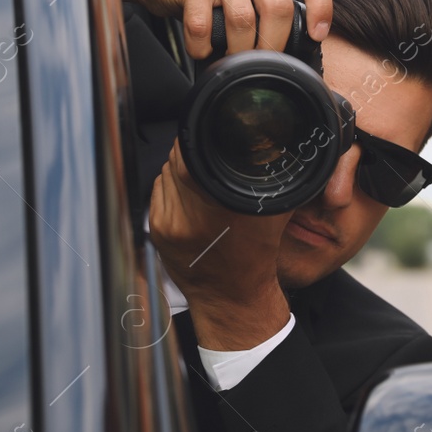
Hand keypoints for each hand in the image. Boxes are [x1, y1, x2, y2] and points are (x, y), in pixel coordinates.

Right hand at [115, 0, 331, 58]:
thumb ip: (264, 8)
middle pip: (279, 7)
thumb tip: (287, 52)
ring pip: (243, 19)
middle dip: (272, 44)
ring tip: (229, 60)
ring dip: (237, 50)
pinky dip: (202, 47)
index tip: (316, 35)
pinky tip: (201, 50)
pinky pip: (203, 25)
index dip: (322, 6)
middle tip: (261, 62)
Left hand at [149, 140, 292, 349]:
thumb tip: (273, 143)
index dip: (199, 139)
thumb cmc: (256, 255)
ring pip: (165, 174)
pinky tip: (189, 196)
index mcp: (221, 207)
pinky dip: (171, 187)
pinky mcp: (158, 231)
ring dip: (179, 169)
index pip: (192, 154)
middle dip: (190, 153)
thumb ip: (274, 175)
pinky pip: (158, 192)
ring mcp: (169, 224)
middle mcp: (190, 215)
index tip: (209, 136)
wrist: (233, 296)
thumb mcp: (273, 211)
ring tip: (201, 179)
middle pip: (177, 161)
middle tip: (207, 156)